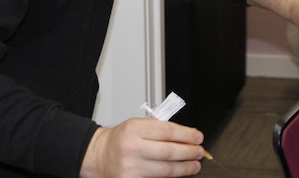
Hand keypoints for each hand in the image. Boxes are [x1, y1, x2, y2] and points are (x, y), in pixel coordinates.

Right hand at [80, 118, 205, 177]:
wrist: (99, 156)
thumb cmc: (120, 140)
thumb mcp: (137, 125)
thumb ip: (159, 128)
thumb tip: (186, 135)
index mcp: (134, 129)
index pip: (167, 131)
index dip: (187, 134)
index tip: (198, 137)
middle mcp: (131, 148)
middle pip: (169, 151)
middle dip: (189, 152)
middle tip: (200, 152)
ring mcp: (130, 167)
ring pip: (166, 169)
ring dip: (185, 167)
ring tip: (194, 165)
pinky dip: (171, 177)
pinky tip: (179, 173)